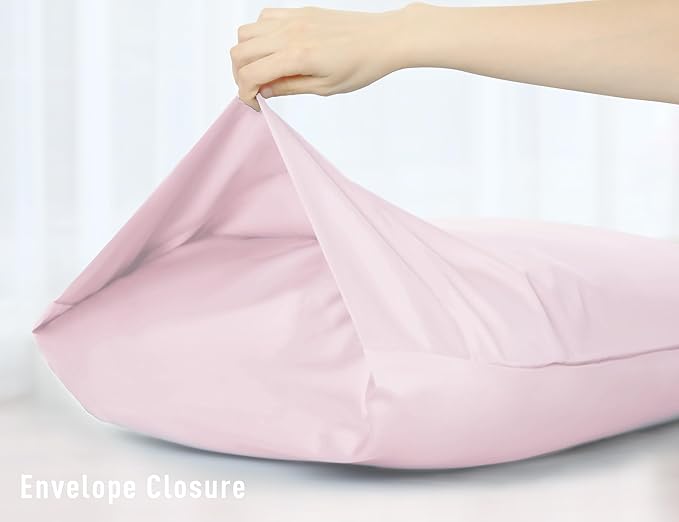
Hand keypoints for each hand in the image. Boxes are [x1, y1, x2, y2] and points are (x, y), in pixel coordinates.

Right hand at [230, 6, 408, 109]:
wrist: (383, 38)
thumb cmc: (361, 66)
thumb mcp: (325, 88)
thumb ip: (289, 87)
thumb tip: (263, 91)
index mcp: (297, 57)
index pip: (250, 74)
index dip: (245, 94)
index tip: (255, 104)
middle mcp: (290, 34)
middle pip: (240, 52)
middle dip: (240, 75)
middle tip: (256, 89)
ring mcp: (293, 19)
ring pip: (246, 32)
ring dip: (247, 54)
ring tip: (263, 69)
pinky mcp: (299, 11)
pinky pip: (264, 18)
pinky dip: (259, 34)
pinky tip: (274, 49)